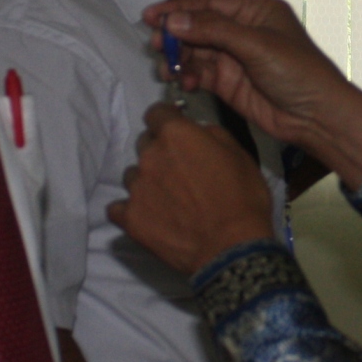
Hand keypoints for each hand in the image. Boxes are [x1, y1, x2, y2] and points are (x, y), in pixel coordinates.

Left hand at [109, 104, 277, 275]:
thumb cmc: (242, 199)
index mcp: (175, 135)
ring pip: (133, 175)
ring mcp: (136, 188)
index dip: (168, 119)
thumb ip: (212, 134)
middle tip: (179, 170)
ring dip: (147, 180)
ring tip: (167, 198)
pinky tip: (148, 215)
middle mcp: (149, 156)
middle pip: (144, 143)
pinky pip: (119, 208)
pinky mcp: (130, 218)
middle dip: (159, 151)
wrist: (231, 248)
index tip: (177, 128)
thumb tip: (197, 131)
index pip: (156, 112)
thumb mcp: (240, 155)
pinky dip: (131, 209)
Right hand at [145, 0, 361, 190]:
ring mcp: (235, 58)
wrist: (316, 116)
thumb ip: (213, 31)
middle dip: (175, 36)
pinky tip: (184, 83)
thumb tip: (173, 21)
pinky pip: (200, 75)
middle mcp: (243, 32)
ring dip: (178, 59)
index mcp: (255, 12)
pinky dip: (188, 77)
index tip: (150, 16)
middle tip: (155, 46)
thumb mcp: (256, 45)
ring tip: (168, 69)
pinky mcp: (229, 83)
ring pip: (195, 52)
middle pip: (198, 28)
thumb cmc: (299, 72)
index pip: (208, 4)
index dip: (178, 10)